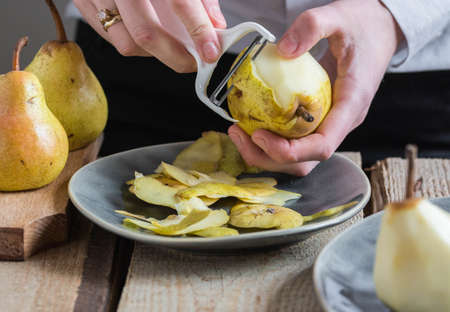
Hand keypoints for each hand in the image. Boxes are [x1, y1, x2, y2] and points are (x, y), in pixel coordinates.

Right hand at [74, 0, 225, 71]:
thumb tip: (215, 27)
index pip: (180, 2)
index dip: (199, 31)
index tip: (211, 51)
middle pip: (146, 33)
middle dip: (175, 56)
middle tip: (194, 61)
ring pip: (127, 42)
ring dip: (154, 53)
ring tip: (171, 47)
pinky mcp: (83, 3)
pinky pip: (111, 38)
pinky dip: (135, 44)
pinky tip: (149, 36)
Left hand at [228, 0, 403, 175]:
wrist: (379, 29)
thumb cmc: (363, 26)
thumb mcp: (338, 16)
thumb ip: (312, 27)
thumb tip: (282, 51)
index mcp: (351, 105)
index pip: (322, 146)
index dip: (289, 151)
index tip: (259, 135)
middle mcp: (341, 122)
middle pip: (306, 160)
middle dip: (269, 157)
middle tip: (239, 135)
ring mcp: (331, 123)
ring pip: (300, 157)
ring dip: (267, 154)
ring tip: (240, 134)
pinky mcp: (320, 119)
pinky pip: (296, 141)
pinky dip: (272, 141)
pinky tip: (252, 125)